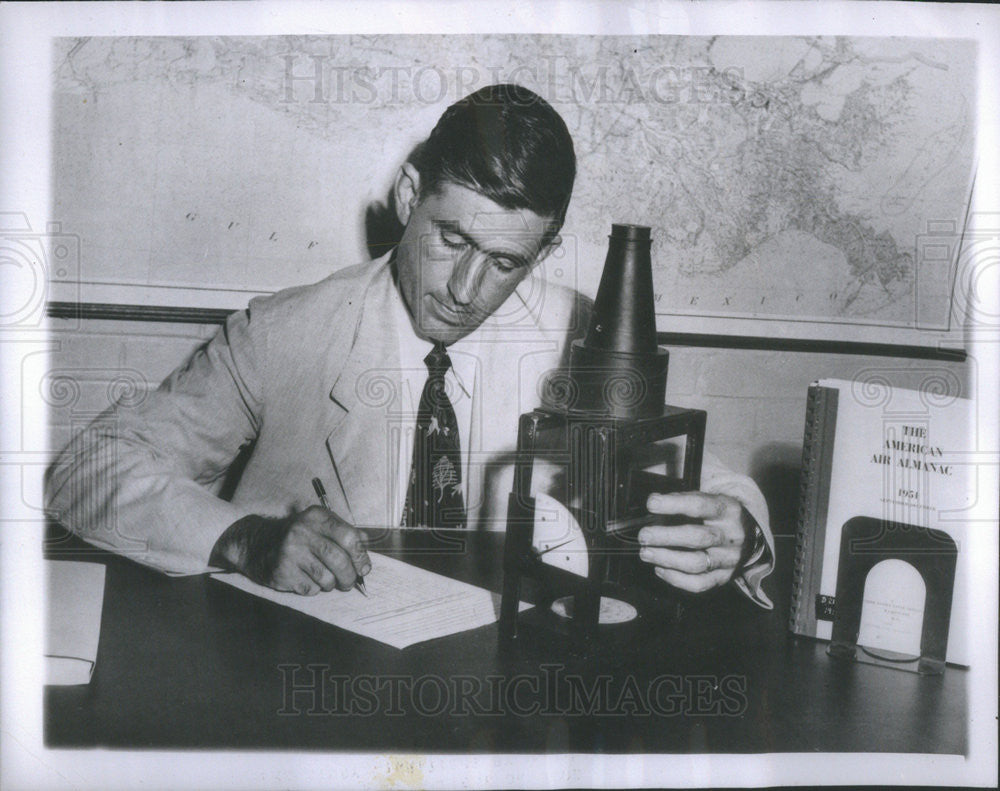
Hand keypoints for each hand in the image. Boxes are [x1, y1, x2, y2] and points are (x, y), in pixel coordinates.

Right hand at [210, 506, 371, 595]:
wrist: (257, 544)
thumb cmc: (297, 537)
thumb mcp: (319, 525)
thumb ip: (345, 533)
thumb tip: (366, 548)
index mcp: (316, 517)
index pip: (349, 537)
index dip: (361, 556)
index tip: (364, 568)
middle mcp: (302, 531)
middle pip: (339, 560)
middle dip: (349, 576)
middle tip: (349, 582)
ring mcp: (290, 552)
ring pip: (326, 578)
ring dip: (331, 584)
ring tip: (325, 579)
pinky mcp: (281, 571)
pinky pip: (310, 589)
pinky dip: (313, 589)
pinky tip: (305, 578)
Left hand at [638, 491, 748, 593]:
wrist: (750, 536)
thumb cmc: (720, 516)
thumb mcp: (711, 500)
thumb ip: (685, 500)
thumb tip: (654, 502)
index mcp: (727, 511)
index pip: (700, 505)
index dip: (674, 504)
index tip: (652, 504)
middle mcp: (731, 536)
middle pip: (698, 538)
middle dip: (666, 537)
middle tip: (644, 536)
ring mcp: (728, 560)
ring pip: (696, 564)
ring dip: (667, 559)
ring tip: (646, 553)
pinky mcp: (724, 577)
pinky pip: (698, 584)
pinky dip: (675, 579)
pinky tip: (660, 569)